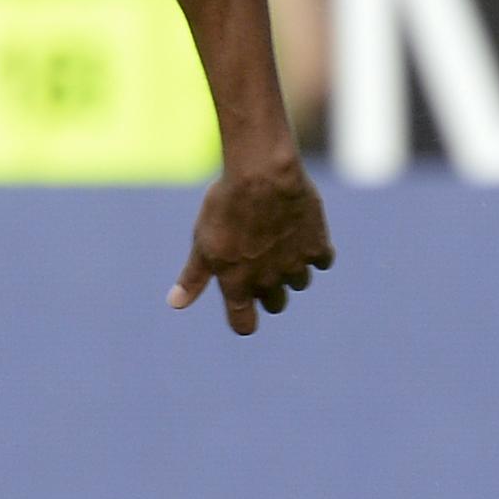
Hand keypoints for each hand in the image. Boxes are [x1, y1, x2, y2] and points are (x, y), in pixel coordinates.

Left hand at [171, 146, 331, 333]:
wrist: (262, 174)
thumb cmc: (226, 206)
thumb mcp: (203, 241)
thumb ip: (193, 277)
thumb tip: (175, 304)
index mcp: (238, 285)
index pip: (244, 324)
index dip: (244, 318)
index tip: (243, 304)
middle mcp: (269, 282)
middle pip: (275, 304)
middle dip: (269, 290)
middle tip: (259, 259)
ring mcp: (295, 266)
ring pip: (299, 282)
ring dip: (291, 269)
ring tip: (279, 240)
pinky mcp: (317, 247)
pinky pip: (322, 261)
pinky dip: (314, 251)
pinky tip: (301, 231)